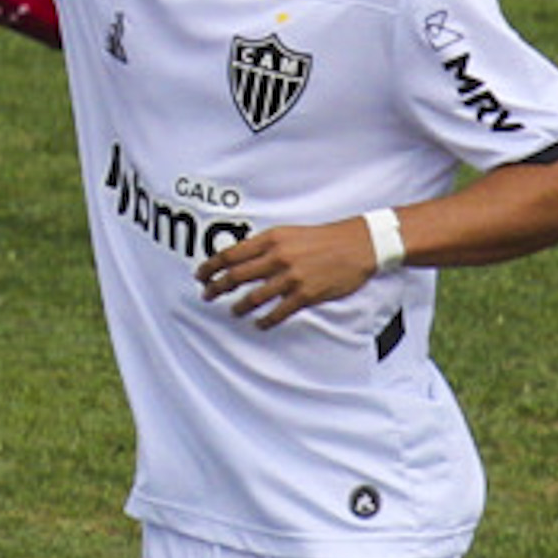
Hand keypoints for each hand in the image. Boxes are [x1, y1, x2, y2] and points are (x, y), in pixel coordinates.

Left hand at [195, 219, 377, 328]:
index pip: (230, 254)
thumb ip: (263, 246)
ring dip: (239, 306)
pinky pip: (279, 311)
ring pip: (254, 297)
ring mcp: (291, 277)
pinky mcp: (306, 294)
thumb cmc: (321, 238)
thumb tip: (238, 259)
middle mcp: (277, 257)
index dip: (210, 266)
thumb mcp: (287, 233)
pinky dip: (265, 320)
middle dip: (216, 287)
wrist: (357, 245)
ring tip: (233, 311)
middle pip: (236, 276)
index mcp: (270, 240)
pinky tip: (259, 324)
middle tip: (206, 295)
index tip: (200, 275)